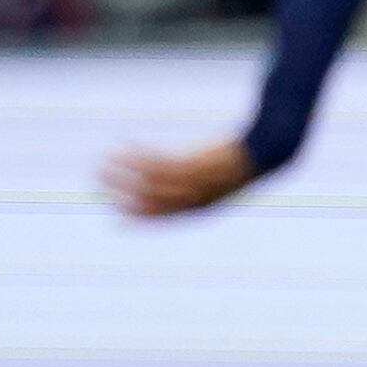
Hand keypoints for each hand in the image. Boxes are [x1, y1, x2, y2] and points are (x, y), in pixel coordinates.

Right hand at [101, 137, 259, 217]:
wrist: (265, 151)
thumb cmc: (245, 163)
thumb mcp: (221, 179)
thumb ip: (200, 183)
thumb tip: (186, 177)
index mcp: (200, 209)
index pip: (162, 219)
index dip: (139, 221)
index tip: (117, 221)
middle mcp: (192, 200)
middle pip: (149, 203)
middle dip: (122, 196)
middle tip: (101, 187)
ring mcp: (190, 184)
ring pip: (147, 183)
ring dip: (121, 174)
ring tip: (102, 163)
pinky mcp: (192, 165)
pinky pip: (155, 163)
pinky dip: (136, 156)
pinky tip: (124, 145)